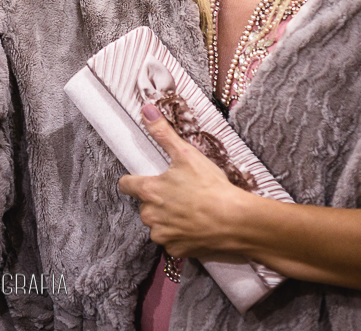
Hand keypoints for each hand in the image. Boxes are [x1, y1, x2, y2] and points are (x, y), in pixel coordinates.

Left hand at [118, 103, 255, 259]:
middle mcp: (150, 216)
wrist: (235, 221)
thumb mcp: (186, 154)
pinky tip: (196, 227)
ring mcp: (163, 235)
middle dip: (158, 201)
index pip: (126, 185)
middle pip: (145, 206)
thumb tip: (146, 109)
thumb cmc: (210, 187)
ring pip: (158, 225)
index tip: (141, 180)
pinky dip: (182, 236)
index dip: (133, 181)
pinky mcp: (176, 251)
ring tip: (190, 210)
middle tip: (180, 194)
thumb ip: (163, 133)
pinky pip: (173, 242)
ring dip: (168, 220)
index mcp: (149, 191)